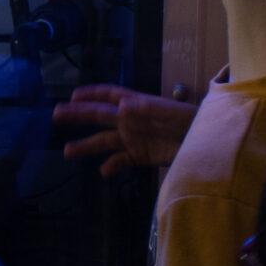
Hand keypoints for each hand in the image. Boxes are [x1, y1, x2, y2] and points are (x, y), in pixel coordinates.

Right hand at [53, 84, 195, 176]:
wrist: (209, 144)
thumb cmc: (193, 122)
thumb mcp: (172, 113)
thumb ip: (148, 109)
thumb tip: (124, 106)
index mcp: (138, 104)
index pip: (110, 95)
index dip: (92, 93)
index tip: (73, 95)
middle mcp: (132, 121)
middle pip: (100, 117)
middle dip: (78, 116)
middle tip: (56, 115)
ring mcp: (136, 139)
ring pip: (105, 142)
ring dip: (87, 146)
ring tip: (67, 152)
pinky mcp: (143, 156)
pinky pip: (122, 161)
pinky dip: (112, 166)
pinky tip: (104, 172)